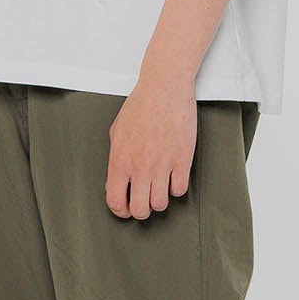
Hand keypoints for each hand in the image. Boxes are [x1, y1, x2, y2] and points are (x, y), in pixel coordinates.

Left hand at [106, 71, 196, 219]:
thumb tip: (118, 178)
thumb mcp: (116, 132)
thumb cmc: (140, 105)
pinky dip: (176, 188)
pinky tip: (173, 177)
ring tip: (159, 188)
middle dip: (141, 210)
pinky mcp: (182, 160)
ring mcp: (162, 165)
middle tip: (144, 202)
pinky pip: (179, 190)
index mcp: (120, 161)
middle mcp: (140, 167)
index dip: (121, 211)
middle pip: (140, 210)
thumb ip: (116, 158)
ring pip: (161, 204)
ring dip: (159, 200)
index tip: (126, 208)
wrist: (164, 88)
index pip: (115, 202)